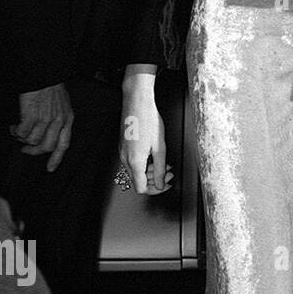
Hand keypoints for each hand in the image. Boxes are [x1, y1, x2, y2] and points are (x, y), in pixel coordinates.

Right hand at [12, 83, 73, 172]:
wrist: (44, 75)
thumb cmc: (50, 88)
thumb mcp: (62, 105)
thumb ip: (58, 120)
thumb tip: (47, 135)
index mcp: (68, 119)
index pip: (64, 144)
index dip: (56, 158)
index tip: (50, 169)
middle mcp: (58, 122)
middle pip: (47, 147)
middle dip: (34, 151)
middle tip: (25, 149)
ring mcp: (45, 120)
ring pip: (33, 141)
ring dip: (22, 139)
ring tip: (17, 131)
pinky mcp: (32, 116)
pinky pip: (22, 133)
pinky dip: (16, 132)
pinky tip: (13, 127)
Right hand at [121, 73, 173, 193]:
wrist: (136, 103)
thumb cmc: (148, 120)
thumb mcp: (160, 147)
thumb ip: (160, 168)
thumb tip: (160, 184)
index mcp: (134, 161)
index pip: (141, 188)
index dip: (155, 190)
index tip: (166, 184)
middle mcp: (125, 159)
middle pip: (138, 181)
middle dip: (156, 180)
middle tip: (170, 173)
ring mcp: (122, 153)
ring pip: (136, 172)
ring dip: (152, 172)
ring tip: (166, 164)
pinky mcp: (124, 147)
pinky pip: (133, 162)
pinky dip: (145, 163)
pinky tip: (155, 156)